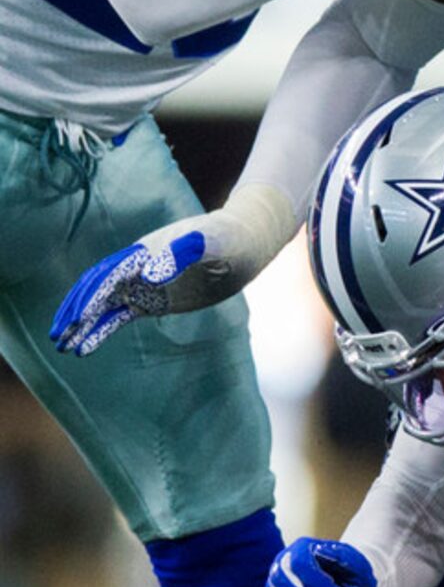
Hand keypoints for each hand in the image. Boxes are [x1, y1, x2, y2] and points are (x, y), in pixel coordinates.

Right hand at [50, 184, 293, 355]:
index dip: (94, 296)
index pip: (111, 276)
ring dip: (83, 324)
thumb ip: (183, 252)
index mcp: (146, 252)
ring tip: (63, 347)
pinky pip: (119, 316)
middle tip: (56, 336)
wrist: (243, 241)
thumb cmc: (228, 238)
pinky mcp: (153, 299)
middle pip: (96, 289)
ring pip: (103, 305)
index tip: (78, 319)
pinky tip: (85, 348)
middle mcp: (138, 266)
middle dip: (76, 311)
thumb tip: (151, 272)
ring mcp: (143, 283)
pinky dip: (101, 330)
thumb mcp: (211, 243)